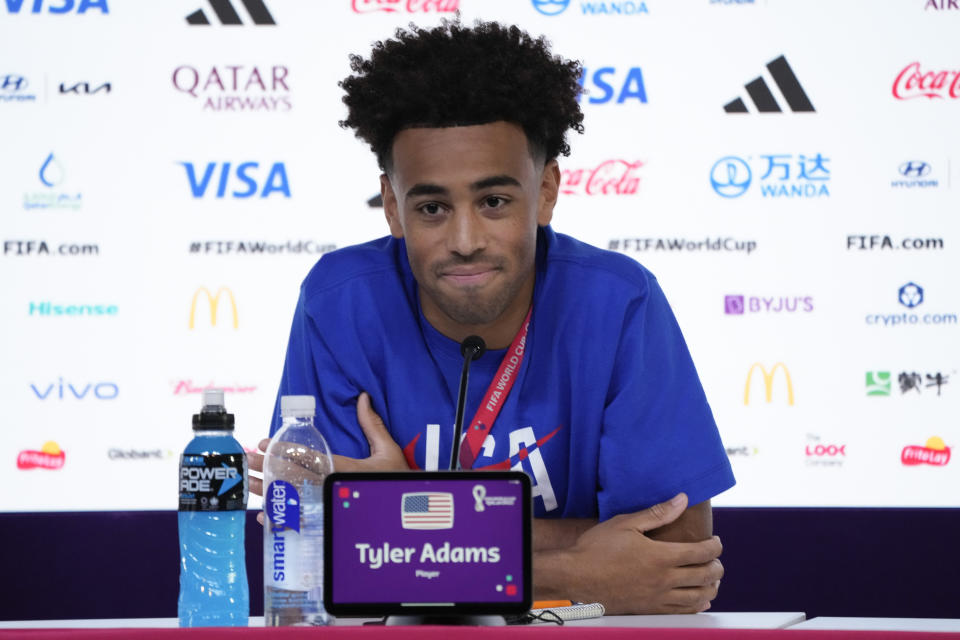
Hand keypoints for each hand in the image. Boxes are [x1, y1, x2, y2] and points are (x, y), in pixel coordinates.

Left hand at [247, 392, 408, 524]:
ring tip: (249, 483)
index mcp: (345, 470)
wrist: (408, 515)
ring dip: (268, 491)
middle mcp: (333, 489)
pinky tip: (263, 515)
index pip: (308, 458)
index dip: (284, 451)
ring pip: (291, 499)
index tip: (264, 444)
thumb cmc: (396, 480)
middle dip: (268, 468)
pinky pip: (298, 522)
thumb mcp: (388, 450)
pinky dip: (279, 520)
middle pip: (293, 478)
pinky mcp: (328, 521)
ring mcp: (328, 507)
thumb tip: (362, 397)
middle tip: (248, 461)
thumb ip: (372, 424)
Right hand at [536, 493, 723, 613]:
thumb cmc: (597, 547)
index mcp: (661, 556)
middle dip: (716, 567)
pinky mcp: (649, 610)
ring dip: (710, 589)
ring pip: (697, 598)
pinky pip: (681, 612)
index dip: (714, 547)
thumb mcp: (626, 523)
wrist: (575, 576)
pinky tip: (699, 602)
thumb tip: (682, 499)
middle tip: (716, 561)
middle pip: (704, 576)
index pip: (701, 553)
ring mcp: (657, 598)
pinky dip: (696, 607)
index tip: (716, 542)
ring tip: (712, 581)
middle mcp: (664, 580)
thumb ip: (657, 513)